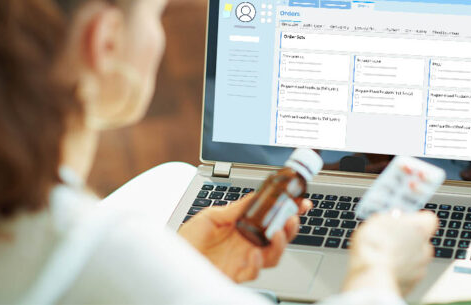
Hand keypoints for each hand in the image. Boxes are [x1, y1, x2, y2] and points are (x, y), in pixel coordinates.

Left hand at [178, 194, 311, 282]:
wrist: (169, 260)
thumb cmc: (188, 239)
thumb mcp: (211, 216)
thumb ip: (235, 209)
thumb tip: (255, 197)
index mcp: (244, 228)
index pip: (271, 219)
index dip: (288, 211)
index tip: (301, 201)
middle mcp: (247, 245)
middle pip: (279, 238)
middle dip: (291, 227)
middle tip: (292, 217)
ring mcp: (243, 260)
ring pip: (273, 256)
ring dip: (280, 244)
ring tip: (278, 232)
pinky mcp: (236, 274)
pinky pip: (254, 272)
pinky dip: (257, 263)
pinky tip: (253, 253)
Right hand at [343, 211, 436, 296]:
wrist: (372, 277)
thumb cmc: (376, 246)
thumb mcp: (377, 219)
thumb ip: (390, 217)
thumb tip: (393, 216)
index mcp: (421, 228)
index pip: (427, 219)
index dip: (413, 219)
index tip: (400, 220)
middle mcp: (426, 248)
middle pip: (420, 240)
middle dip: (406, 239)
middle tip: (388, 239)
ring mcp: (420, 269)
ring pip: (413, 259)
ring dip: (401, 257)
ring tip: (382, 256)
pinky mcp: (412, 285)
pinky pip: (406, 275)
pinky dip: (396, 272)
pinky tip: (382, 269)